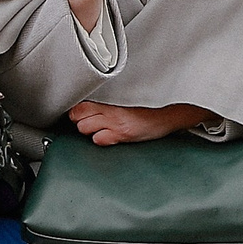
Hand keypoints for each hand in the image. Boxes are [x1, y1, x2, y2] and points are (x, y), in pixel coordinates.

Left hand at [69, 101, 213, 144]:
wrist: (167, 118)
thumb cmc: (146, 114)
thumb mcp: (123, 107)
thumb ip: (105, 109)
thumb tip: (85, 114)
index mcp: (110, 102)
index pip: (80, 105)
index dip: (75, 113)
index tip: (78, 116)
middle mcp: (111, 111)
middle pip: (78, 116)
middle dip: (80, 122)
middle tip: (91, 124)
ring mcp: (116, 122)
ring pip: (85, 128)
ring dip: (90, 132)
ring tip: (101, 131)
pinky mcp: (122, 134)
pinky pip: (99, 139)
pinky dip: (101, 140)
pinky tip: (109, 138)